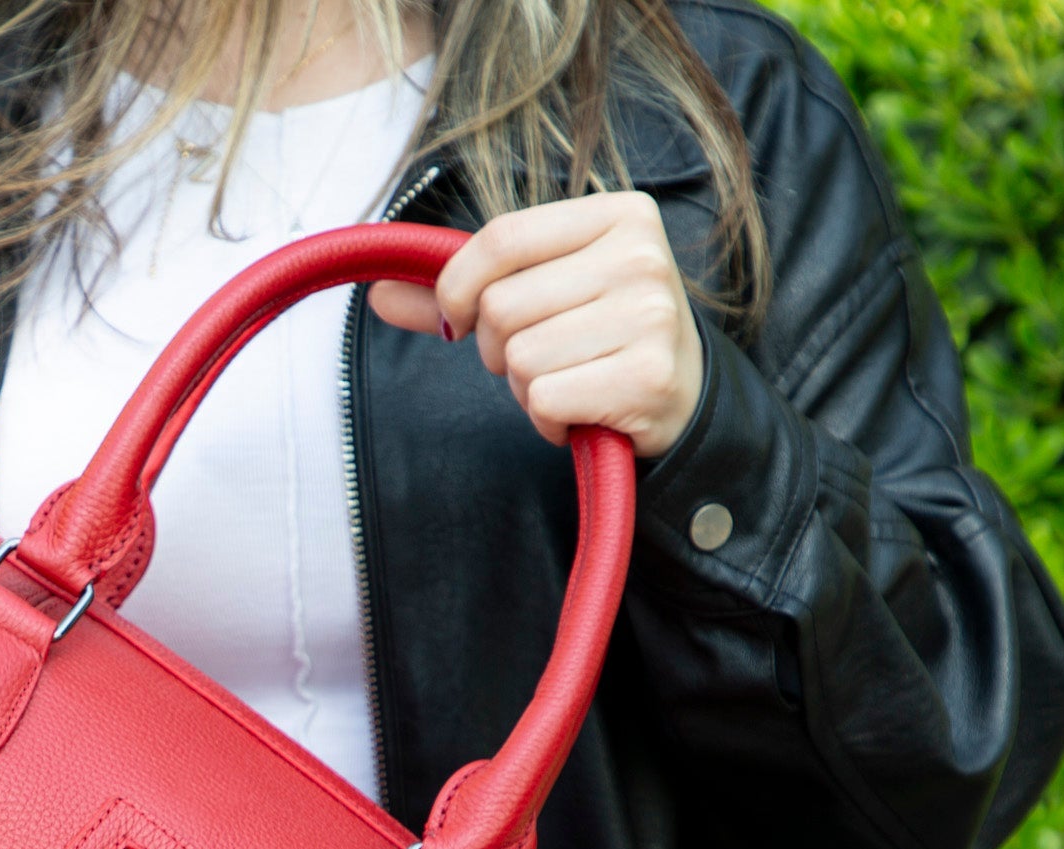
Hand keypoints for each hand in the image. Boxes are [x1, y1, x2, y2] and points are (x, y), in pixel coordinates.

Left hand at [370, 192, 704, 457]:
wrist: (685, 398)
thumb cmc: (602, 336)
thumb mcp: (546, 291)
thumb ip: (465, 289)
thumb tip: (377, 294)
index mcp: (618, 214)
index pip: (501, 237)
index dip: (458, 286)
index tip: (456, 318)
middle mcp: (640, 256)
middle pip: (502, 306)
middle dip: (500, 348)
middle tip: (540, 358)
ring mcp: (649, 316)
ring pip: (520, 358)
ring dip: (526, 388)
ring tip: (568, 382)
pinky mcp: (647, 377)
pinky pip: (545, 400)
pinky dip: (547, 418)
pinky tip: (580, 411)